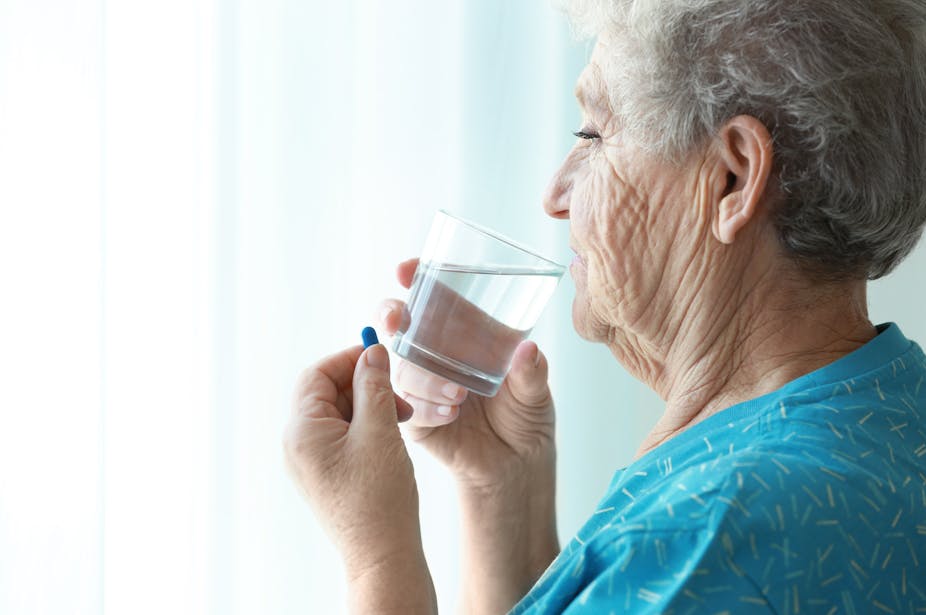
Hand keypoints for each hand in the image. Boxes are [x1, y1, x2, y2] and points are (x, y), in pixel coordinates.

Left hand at [283, 343, 435, 612]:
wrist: (382, 556)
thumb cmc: (380, 498)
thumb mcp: (380, 432)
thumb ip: (374, 387)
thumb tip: (371, 351)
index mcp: (301, 431)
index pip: (316, 374)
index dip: (349, 359)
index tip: (381, 356)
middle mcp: (296, 445)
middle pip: (324, 392)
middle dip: (363, 385)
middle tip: (399, 394)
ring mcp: (309, 462)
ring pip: (336, 413)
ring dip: (368, 406)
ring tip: (401, 418)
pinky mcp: (325, 474)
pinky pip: (340, 436)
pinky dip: (365, 426)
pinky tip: (390, 435)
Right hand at [379, 259, 559, 612]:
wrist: (515, 467)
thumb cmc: (526, 418)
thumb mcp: (536, 392)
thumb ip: (532, 372)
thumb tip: (528, 351)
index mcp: (464, 332)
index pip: (433, 294)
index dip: (416, 276)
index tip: (406, 268)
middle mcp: (437, 352)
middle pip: (399, 321)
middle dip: (390, 314)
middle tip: (398, 319)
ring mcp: (421, 383)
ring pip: (400, 364)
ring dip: (422, 374)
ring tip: (458, 395)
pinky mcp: (415, 415)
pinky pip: (406, 404)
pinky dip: (426, 407)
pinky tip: (451, 415)